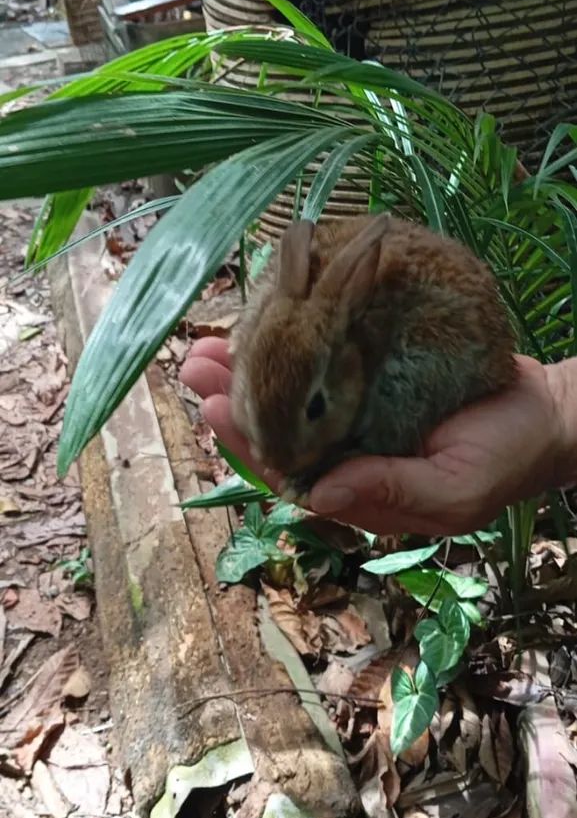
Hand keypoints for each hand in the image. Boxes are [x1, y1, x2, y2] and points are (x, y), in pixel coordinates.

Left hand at [180, 341, 576, 535]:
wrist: (543, 415)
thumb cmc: (503, 459)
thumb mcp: (453, 489)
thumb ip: (389, 492)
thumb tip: (315, 495)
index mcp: (355, 489)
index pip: (287, 471)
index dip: (247, 441)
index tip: (216, 407)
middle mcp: (344, 454)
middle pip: (274, 431)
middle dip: (232, 399)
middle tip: (194, 363)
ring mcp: (355, 415)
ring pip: (289, 397)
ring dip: (248, 371)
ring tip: (205, 344)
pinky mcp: (369, 378)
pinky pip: (321, 365)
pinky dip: (291, 346)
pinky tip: (262, 322)